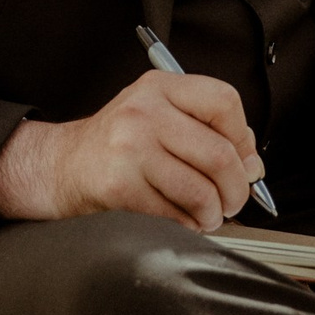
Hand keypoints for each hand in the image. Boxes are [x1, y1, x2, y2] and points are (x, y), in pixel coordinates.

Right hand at [0, 71, 265, 231]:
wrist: (62, 166)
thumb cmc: (118, 145)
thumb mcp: (160, 119)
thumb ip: (208, 133)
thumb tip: (252, 166)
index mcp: (160, 87)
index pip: (224, 101)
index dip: (244, 138)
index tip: (243, 160)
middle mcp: (144, 110)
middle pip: (220, 154)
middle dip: (237, 189)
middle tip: (234, 201)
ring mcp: (129, 147)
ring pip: (202, 191)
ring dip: (213, 214)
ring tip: (206, 215)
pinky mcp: (119, 185)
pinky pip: (175, 216)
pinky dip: (187, 227)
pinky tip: (180, 220)